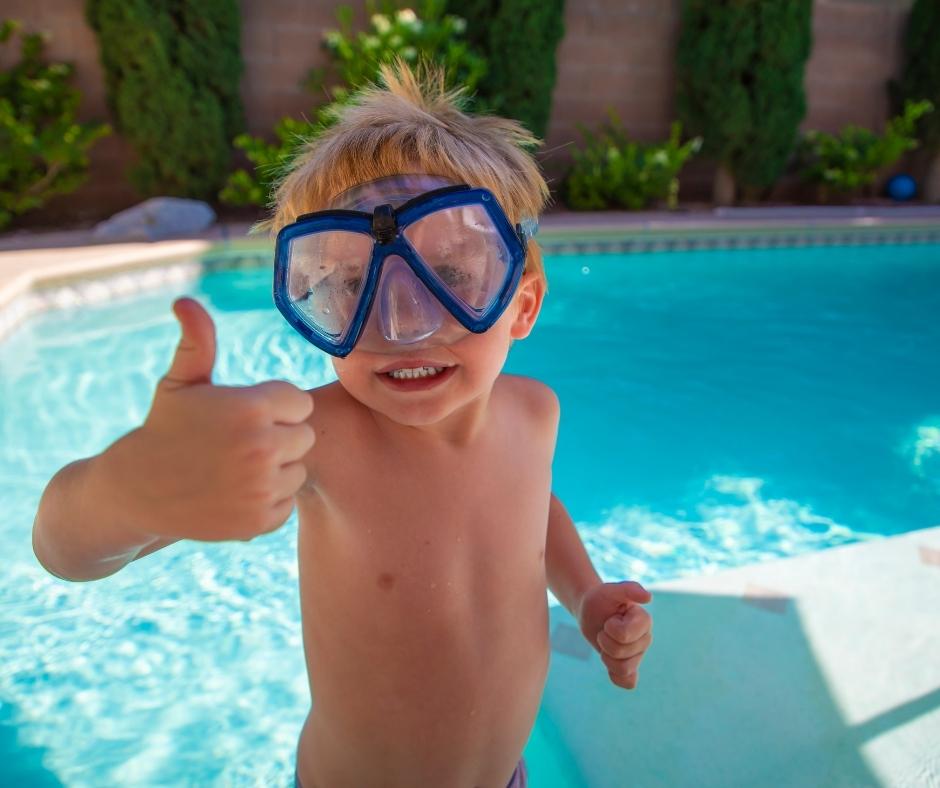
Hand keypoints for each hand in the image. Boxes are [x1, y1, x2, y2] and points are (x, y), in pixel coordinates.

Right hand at [107, 297, 315, 542]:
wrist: (136, 490)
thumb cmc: (165, 428)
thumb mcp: (181, 382)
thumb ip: (198, 341)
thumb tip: (186, 301)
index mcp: (251, 407)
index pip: (300, 402)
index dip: (275, 408)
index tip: (246, 415)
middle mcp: (262, 447)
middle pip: (304, 436)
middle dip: (279, 437)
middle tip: (239, 443)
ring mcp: (262, 487)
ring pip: (298, 470)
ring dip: (275, 470)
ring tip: (236, 468)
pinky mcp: (261, 521)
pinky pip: (287, 504)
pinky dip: (267, 501)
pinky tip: (236, 493)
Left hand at [577, 580, 652, 689]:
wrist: (590, 611)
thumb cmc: (601, 599)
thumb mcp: (610, 590)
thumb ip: (629, 589)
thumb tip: (648, 597)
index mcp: (644, 621)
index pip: (624, 636)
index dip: (610, 629)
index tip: (609, 619)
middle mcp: (645, 638)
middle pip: (622, 654)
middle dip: (605, 641)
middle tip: (604, 629)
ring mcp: (638, 654)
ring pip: (624, 669)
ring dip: (607, 657)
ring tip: (606, 643)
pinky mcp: (629, 666)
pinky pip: (628, 682)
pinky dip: (617, 676)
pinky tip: (610, 662)